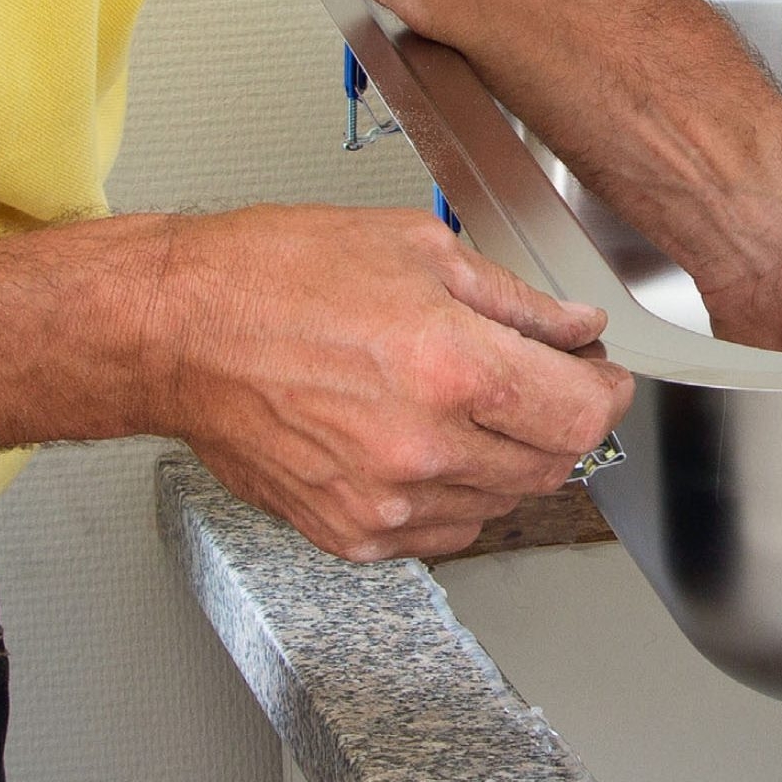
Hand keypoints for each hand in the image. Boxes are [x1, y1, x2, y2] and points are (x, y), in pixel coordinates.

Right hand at [140, 206, 632, 560]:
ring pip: (501, 503)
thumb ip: (514, 300)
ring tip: (464, 403)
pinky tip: (423, 443)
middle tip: (538, 380)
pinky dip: (452, 494)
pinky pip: (441, 531)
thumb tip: (574, 329)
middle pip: (552, 465)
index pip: (583, 414)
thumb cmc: (273, 276)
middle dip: (560, 420)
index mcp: (451, 367)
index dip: (606, 392)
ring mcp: (384, 501)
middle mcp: (423, 446)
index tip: (599, 375)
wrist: (175, 330)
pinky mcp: (349, 532)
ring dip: (507, 458)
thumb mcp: (417, 249)